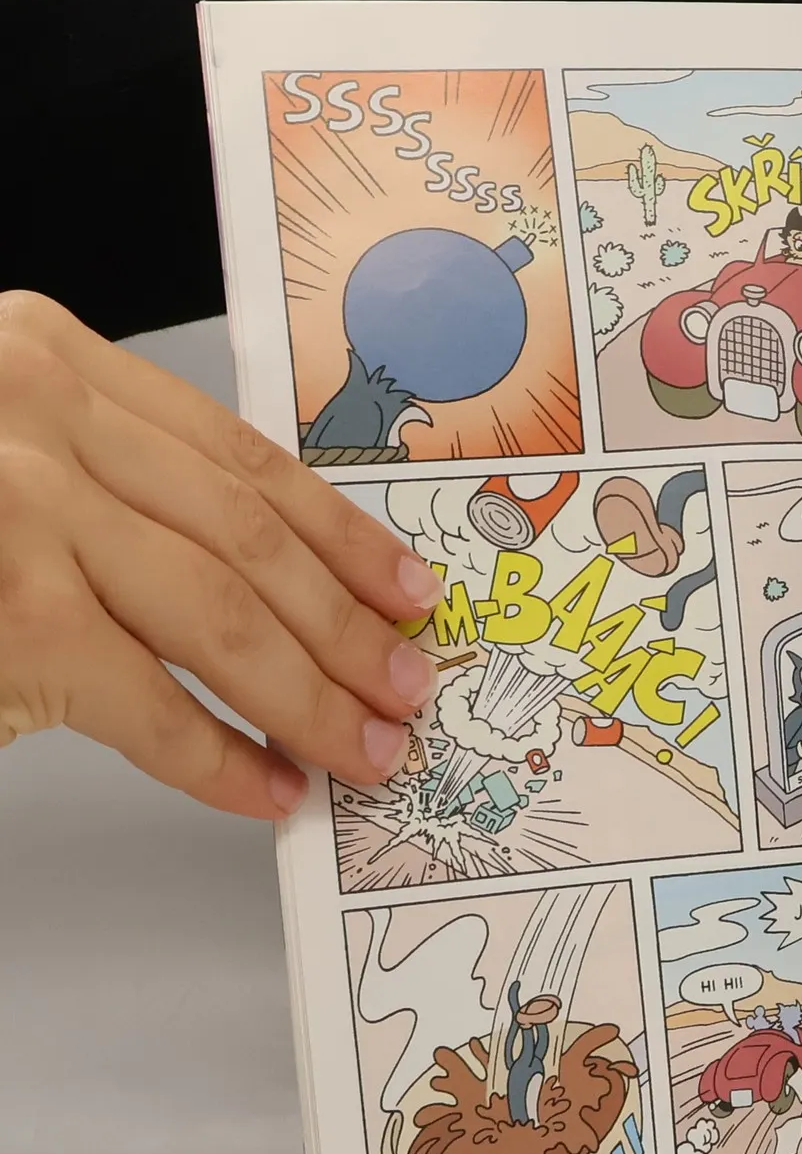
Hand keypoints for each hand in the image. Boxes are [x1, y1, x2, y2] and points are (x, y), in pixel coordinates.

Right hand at [0, 293, 446, 818]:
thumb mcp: (7, 445)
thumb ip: (113, 479)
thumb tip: (272, 577)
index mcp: (51, 363)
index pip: (242, 458)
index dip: (341, 536)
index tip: (409, 591)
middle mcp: (37, 419)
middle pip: (248, 540)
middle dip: (347, 629)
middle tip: (408, 688)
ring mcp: (18, 516)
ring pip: (221, 618)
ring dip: (311, 697)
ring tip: (365, 749)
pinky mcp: (9, 619)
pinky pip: (147, 706)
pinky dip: (219, 760)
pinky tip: (268, 790)